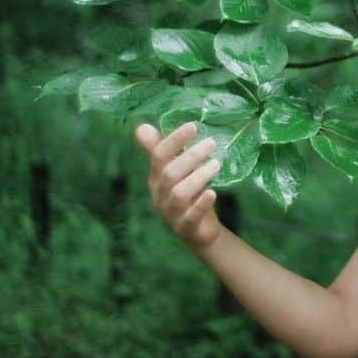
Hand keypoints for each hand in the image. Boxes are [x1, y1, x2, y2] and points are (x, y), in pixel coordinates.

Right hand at [132, 120, 223, 254]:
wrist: (198, 232)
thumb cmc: (188, 195)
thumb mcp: (175, 172)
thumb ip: (162, 150)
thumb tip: (142, 127)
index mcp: (156, 178)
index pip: (159, 155)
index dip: (174, 140)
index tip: (193, 126)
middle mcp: (160, 194)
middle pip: (170, 173)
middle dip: (191, 156)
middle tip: (211, 143)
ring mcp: (171, 212)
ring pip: (179, 193)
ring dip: (198, 177)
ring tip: (216, 164)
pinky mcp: (186, 227)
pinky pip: (190, 216)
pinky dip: (201, 204)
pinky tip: (213, 193)